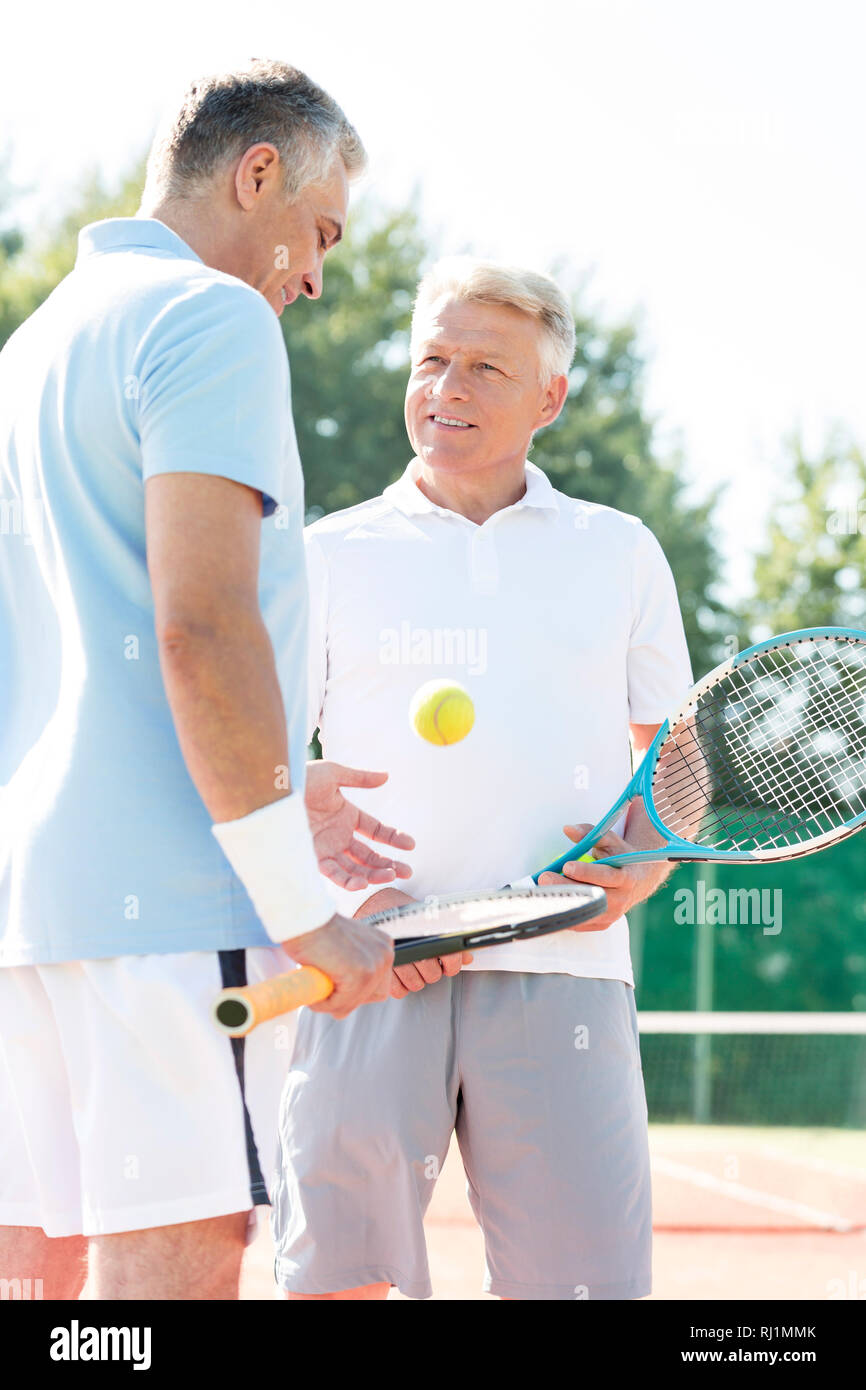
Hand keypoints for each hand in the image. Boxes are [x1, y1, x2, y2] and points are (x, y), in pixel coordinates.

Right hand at [284, 913, 394, 1018]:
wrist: (304, 919)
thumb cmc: (317, 931)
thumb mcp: (345, 947)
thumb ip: (353, 964)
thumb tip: (348, 999)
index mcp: (383, 945)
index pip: (380, 983)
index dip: (358, 990)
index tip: (337, 987)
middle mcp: (385, 953)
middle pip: (374, 995)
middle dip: (349, 999)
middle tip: (326, 991)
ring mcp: (374, 965)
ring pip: (355, 1002)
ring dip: (333, 1003)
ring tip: (316, 990)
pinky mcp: (360, 976)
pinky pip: (341, 1004)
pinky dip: (324, 1004)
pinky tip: (313, 993)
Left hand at [304, 761, 414, 890]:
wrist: (274, 789)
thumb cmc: (300, 777)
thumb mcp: (334, 774)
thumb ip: (361, 779)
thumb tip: (386, 776)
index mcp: (347, 816)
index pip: (376, 831)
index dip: (394, 838)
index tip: (411, 845)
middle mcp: (338, 835)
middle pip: (369, 855)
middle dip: (388, 864)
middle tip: (407, 872)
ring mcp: (327, 847)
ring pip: (355, 867)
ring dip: (373, 874)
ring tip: (390, 877)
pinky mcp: (312, 856)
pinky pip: (333, 872)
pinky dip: (347, 879)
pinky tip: (362, 883)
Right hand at [353, 887, 473, 998]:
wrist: (371, 903)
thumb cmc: (400, 910)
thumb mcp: (426, 916)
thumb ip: (447, 936)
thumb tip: (467, 957)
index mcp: (426, 930)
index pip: (450, 955)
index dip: (453, 964)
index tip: (449, 964)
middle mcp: (412, 946)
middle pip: (433, 975)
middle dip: (433, 971)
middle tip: (427, 962)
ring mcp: (396, 960)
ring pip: (416, 984)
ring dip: (418, 979)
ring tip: (413, 966)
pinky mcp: (382, 971)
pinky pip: (399, 991)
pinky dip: (402, 986)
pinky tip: (401, 973)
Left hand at [536, 824, 666, 930]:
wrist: (638, 881)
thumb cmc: (619, 857)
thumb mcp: (609, 840)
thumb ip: (588, 833)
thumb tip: (568, 829)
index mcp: (626, 877)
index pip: (607, 876)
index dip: (586, 872)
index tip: (566, 865)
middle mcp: (621, 899)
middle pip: (592, 896)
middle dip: (566, 887)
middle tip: (545, 877)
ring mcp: (612, 915)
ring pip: (584, 912)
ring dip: (561, 902)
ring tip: (542, 890)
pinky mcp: (602, 924)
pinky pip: (580, 924)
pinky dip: (563, 914)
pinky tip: (548, 903)